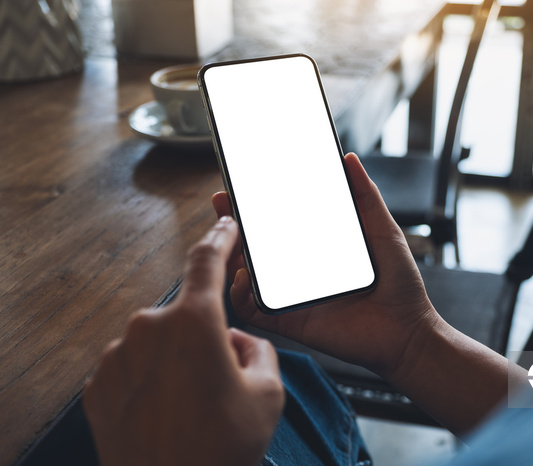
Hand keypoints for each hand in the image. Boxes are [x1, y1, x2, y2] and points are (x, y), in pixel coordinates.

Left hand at [83, 217, 284, 465]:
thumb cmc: (220, 450)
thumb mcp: (269, 394)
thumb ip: (259, 348)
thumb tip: (237, 341)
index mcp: (195, 323)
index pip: (206, 260)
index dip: (220, 237)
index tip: (224, 223)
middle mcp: (149, 329)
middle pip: (187, 315)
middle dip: (207, 336)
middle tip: (223, 380)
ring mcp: (118, 357)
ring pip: (160, 342)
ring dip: (178, 361)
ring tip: (194, 408)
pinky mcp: (99, 384)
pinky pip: (134, 366)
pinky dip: (152, 381)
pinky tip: (168, 415)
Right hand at [211, 153, 440, 378]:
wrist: (408, 333)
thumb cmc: (400, 285)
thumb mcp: (383, 232)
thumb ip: (366, 197)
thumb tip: (349, 159)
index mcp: (318, 248)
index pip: (281, 222)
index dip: (258, 205)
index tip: (243, 185)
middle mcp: (300, 270)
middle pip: (257, 246)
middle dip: (234, 224)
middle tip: (224, 203)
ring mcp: (292, 296)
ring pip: (248, 274)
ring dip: (231, 255)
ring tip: (230, 237)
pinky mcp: (290, 321)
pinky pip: (254, 310)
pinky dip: (240, 294)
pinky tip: (244, 276)